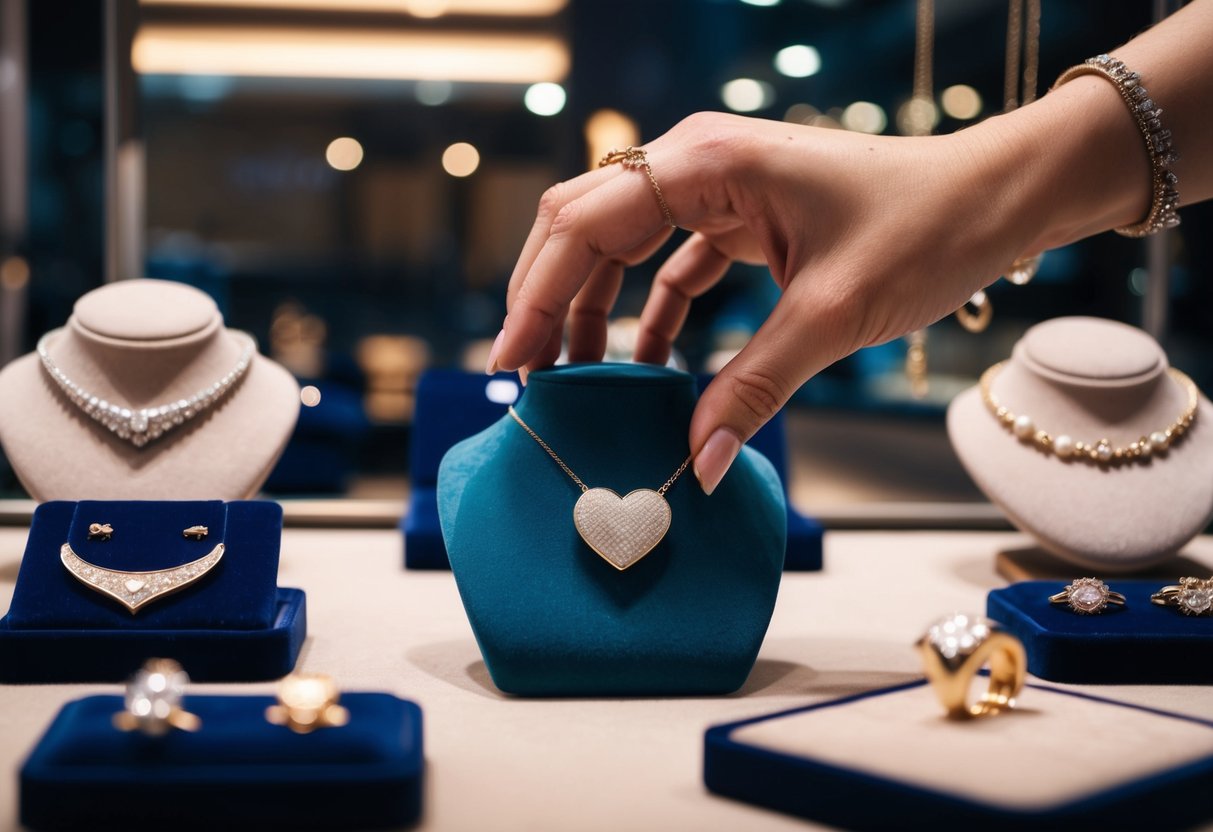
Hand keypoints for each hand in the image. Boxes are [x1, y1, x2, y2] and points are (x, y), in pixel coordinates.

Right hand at [485, 110, 1108, 492]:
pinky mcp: (738, 216)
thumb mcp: (834, 313)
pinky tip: (643, 366)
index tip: (512, 363)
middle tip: (528, 377)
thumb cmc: (926, 226)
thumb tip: (696, 465)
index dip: (536, 294)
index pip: (585, 223)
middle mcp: (697, 162)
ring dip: (591, 311)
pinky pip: (668, 265)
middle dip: (548, 301)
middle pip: (584, 226)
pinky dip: (648, 314)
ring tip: (576, 379)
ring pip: (618, 245)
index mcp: (707, 162)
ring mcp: (715, 187)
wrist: (993, 198)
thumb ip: (755, 387)